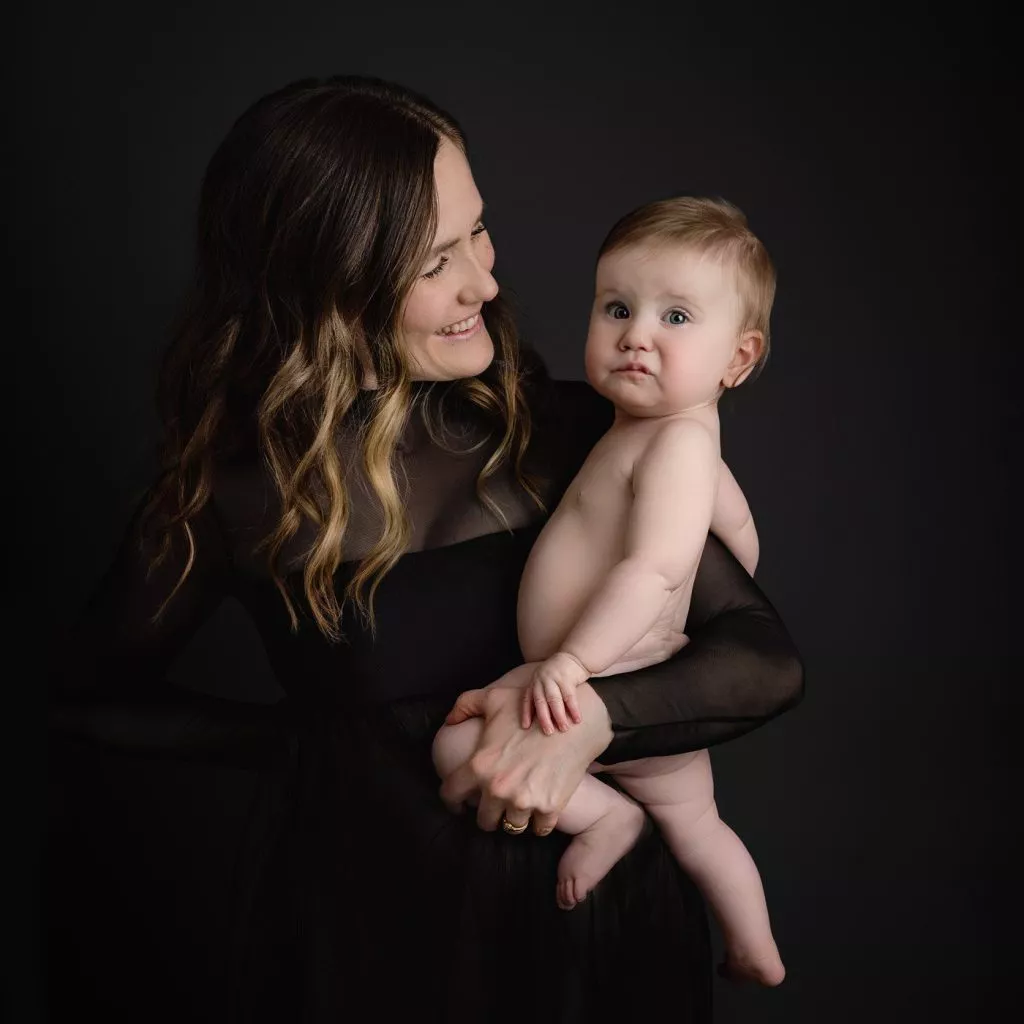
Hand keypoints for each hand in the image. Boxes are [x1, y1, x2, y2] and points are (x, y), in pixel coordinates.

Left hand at [441, 665, 612, 835]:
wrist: (573, 722)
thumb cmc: (532, 709)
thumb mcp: (495, 699)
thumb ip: (465, 704)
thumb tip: (449, 721)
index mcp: (479, 766)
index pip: (451, 795)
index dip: (452, 802)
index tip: (459, 804)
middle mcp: (498, 788)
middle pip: (483, 821)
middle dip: (488, 814)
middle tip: (495, 806)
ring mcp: (524, 801)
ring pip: (511, 827)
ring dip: (513, 818)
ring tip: (517, 807)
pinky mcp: (549, 808)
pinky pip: (539, 830)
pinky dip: (539, 823)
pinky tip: (539, 810)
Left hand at [521, 652, 586, 734]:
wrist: (573, 657)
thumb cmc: (558, 674)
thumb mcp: (545, 681)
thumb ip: (542, 695)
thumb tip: (542, 718)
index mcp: (535, 682)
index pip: (528, 699)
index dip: (526, 713)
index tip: (525, 726)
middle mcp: (542, 680)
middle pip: (541, 701)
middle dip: (544, 718)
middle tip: (548, 732)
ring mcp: (554, 678)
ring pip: (555, 700)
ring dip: (559, 716)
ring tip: (563, 728)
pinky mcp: (567, 678)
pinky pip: (570, 697)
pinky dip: (573, 709)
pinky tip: (577, 719)